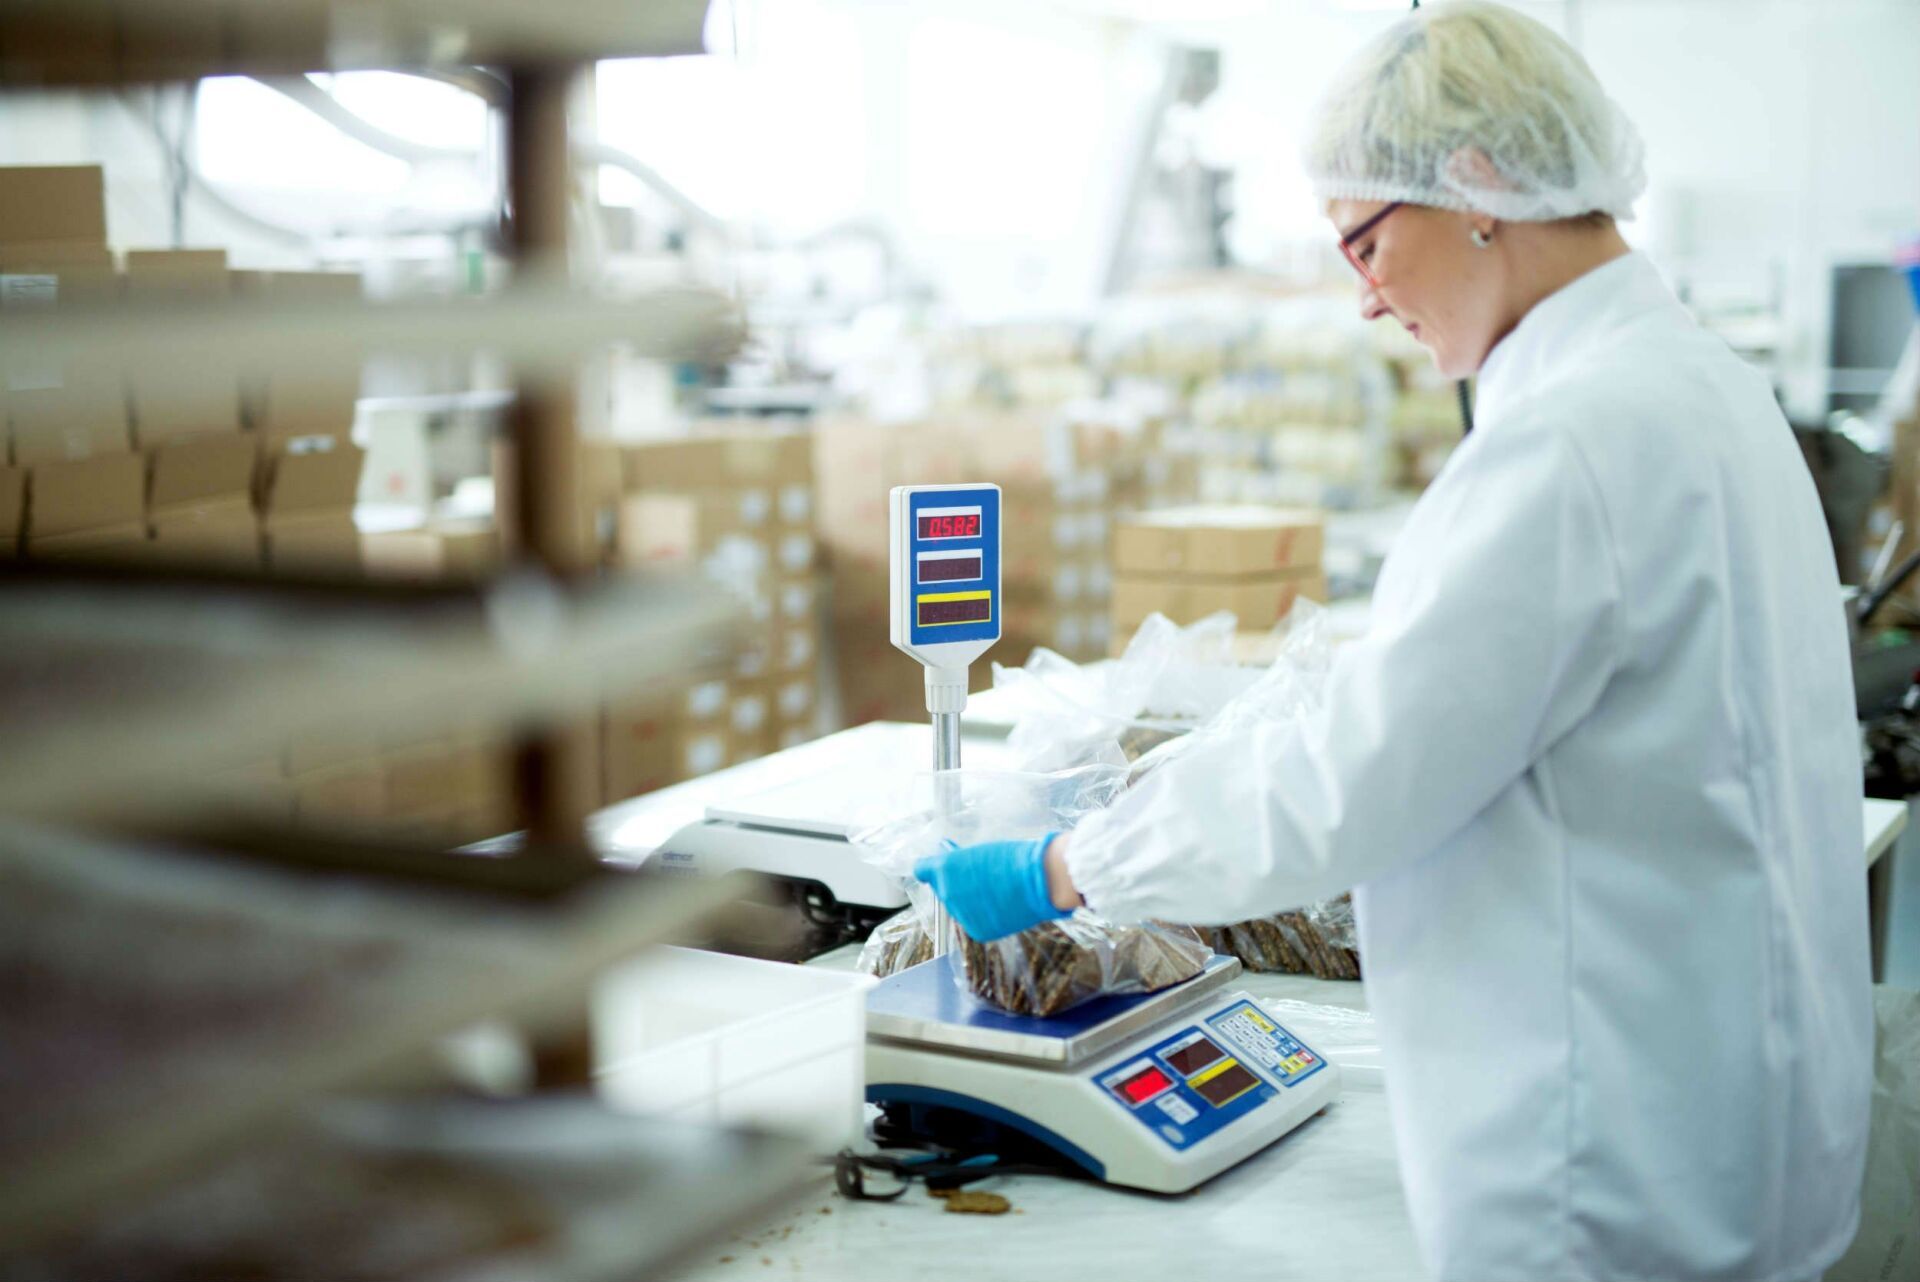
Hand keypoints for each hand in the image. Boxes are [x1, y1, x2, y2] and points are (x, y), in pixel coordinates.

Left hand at [914, 834, 1070, 941]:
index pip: (922, 869)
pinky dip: (986, 917)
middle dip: (958, 885)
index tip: (936, 868)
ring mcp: (961, 914)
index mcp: (944, 868)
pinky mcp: (977, 931)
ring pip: (960, 908)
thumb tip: (954, 864)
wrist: (1039, 881)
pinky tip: (1003, 906)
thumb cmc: (1014, 859)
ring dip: (973, 902)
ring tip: (999, 891)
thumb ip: (962, 862)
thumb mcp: (981, 852)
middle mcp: (947, 892)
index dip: (930, 868)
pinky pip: (975, 923)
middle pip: (944, 890)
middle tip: (982, 877)